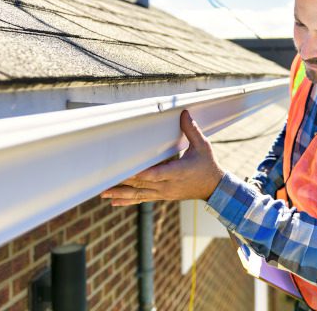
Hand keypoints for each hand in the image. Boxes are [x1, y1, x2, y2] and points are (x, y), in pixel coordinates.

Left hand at [101, 110, 224, 205]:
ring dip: (121, 193)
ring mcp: (164, 193)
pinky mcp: (162, 196)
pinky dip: (128, 201)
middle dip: (123, 182)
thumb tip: (183, 113)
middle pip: (142, 184)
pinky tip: (114, 202)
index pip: (157, 174)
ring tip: (103, 193)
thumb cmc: (208, 165)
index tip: (127, 171)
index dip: (142, 173)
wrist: (213, 188)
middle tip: (104, 180)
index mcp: (178, 172)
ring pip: (139, 194)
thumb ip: (191, 130)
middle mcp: (169, 185)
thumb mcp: (203, 146)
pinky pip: (142, 199)